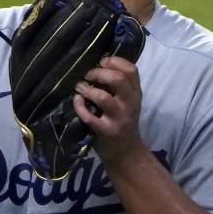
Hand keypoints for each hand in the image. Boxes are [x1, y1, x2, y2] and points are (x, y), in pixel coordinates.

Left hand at [73, 56, 147, 172]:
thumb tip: (99, 63)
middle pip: (118, 79)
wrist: (126, 152)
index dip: (115, 61)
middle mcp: (130, 104)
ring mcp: (119, 118)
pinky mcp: (106, 131)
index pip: (131, 70)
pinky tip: (77, 101)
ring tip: (79, 87)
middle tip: (88, 75)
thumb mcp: (127, 101)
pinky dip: (80, 106)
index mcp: (136, 93)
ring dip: (87, 90)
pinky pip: (89, 116)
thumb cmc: (122, 121)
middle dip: (98, 73)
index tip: (101, 62)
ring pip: (103, 97)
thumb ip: (118, 85)